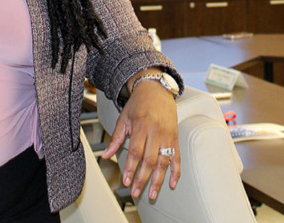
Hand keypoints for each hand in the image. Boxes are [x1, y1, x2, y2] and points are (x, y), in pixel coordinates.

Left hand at [101, 78, 179, 200]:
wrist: (156, 89)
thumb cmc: (138, 104)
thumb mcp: (124, 118)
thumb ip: (116, 138)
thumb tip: (105, 156)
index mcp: (141, 126)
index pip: (136, 152)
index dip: (131, 168)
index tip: (126, 182)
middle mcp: (156, 132)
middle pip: (149, 160)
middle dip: (142, 179)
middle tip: (136, 192)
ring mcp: (167, 135)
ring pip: (164, 161)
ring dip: (158, 180)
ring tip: (152, 194)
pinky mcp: (175, 137)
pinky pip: (177, 157)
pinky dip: (176, 171)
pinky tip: (173, 183)